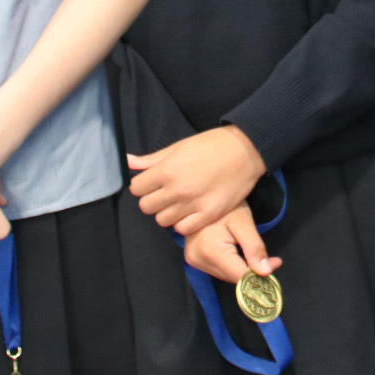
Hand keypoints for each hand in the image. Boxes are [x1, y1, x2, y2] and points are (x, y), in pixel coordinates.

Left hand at [128, 125, 265, 235]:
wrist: (247, 150)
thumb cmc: (212, 144)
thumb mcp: (180, 146)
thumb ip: (152, 159)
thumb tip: (128, 161)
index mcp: (168, 170)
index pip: (136, 189)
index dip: (144, 185)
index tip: (154, 182)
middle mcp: (177, 189)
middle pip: (146, 207)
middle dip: (153, 199)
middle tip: (167, 192)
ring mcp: (194, 204)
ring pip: (162, 220)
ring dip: (168, 212)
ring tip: (181, 202)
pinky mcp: (209, 214)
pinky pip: (183, 229)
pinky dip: (184, 222)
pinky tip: (192, 211)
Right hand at [183, 204, 283, 283]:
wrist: (202, 195)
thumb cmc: (225, 204)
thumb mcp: (244, 221)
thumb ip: (255, 247)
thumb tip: (266, 272)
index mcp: (210, 251)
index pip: (239, 275)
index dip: (259, 274)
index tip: (276, 263)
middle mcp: (198, 260)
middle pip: (232, 277)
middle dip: (253, 270)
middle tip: (271, 259)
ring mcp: (193, 260)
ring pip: (226, 275)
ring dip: (242, 268)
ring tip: (254, 253)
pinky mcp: (193, 259)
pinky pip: (219, 269)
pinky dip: (232, 265)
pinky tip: (239, 252)